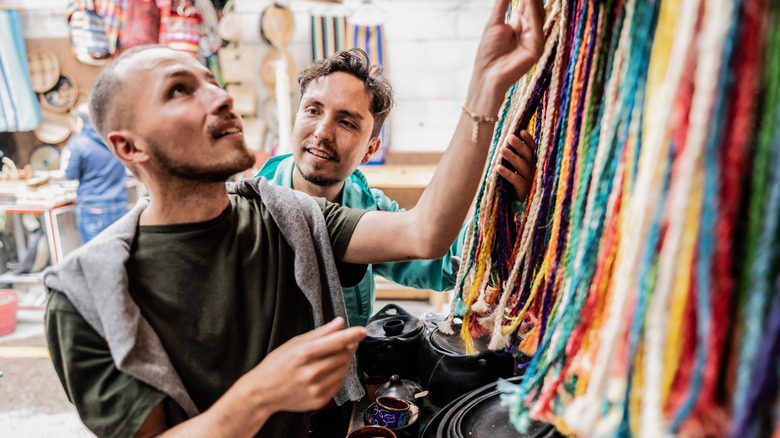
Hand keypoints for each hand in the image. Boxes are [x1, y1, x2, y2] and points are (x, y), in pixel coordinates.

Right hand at [243, 317, 366, 412]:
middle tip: (341, 343)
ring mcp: (316, 388)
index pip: (336, 342)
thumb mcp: (295, 343)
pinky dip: (337, 375)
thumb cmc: (276, 365)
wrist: (263, 392)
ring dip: (342, 361)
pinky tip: (324, 373)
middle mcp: (311, 372)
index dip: (352, 335)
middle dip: (346, 346)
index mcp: (303, 354)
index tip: (362, 331)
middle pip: (343, 355)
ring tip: (328, 359)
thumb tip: (339, 323)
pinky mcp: (319, 400)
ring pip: (344, 369)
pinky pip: (339, 383)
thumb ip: (320, 333)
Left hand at [471, 0, 544, 99]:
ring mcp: (534, 39)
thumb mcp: (495, 22)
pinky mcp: (536, 48)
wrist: (487, 74)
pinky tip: (529, 0)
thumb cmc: (488, 52)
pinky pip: (537, 27)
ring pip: (538, 14)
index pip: (527, 3)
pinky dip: (534, 12)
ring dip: (534, 1)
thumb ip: (503, 3)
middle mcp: (529, 30)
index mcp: (520, 24)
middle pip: (535, 7)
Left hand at [496, 130, 535, 198]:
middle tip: (509, 137)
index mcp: (533, 163)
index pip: (533, 149)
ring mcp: (530, 180)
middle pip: (528, 155)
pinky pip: (516, 179)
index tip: (522, 131)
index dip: (528, 140)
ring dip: (511, 157)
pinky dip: (507, 173)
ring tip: (501, 149)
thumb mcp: (515, 168)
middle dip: (519, 145)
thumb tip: (504, 139)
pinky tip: (498, 167)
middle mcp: (534, 170)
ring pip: (522, 166)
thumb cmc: (514, 182)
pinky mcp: (524, 190)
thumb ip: (512, 155)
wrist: (517, 204)